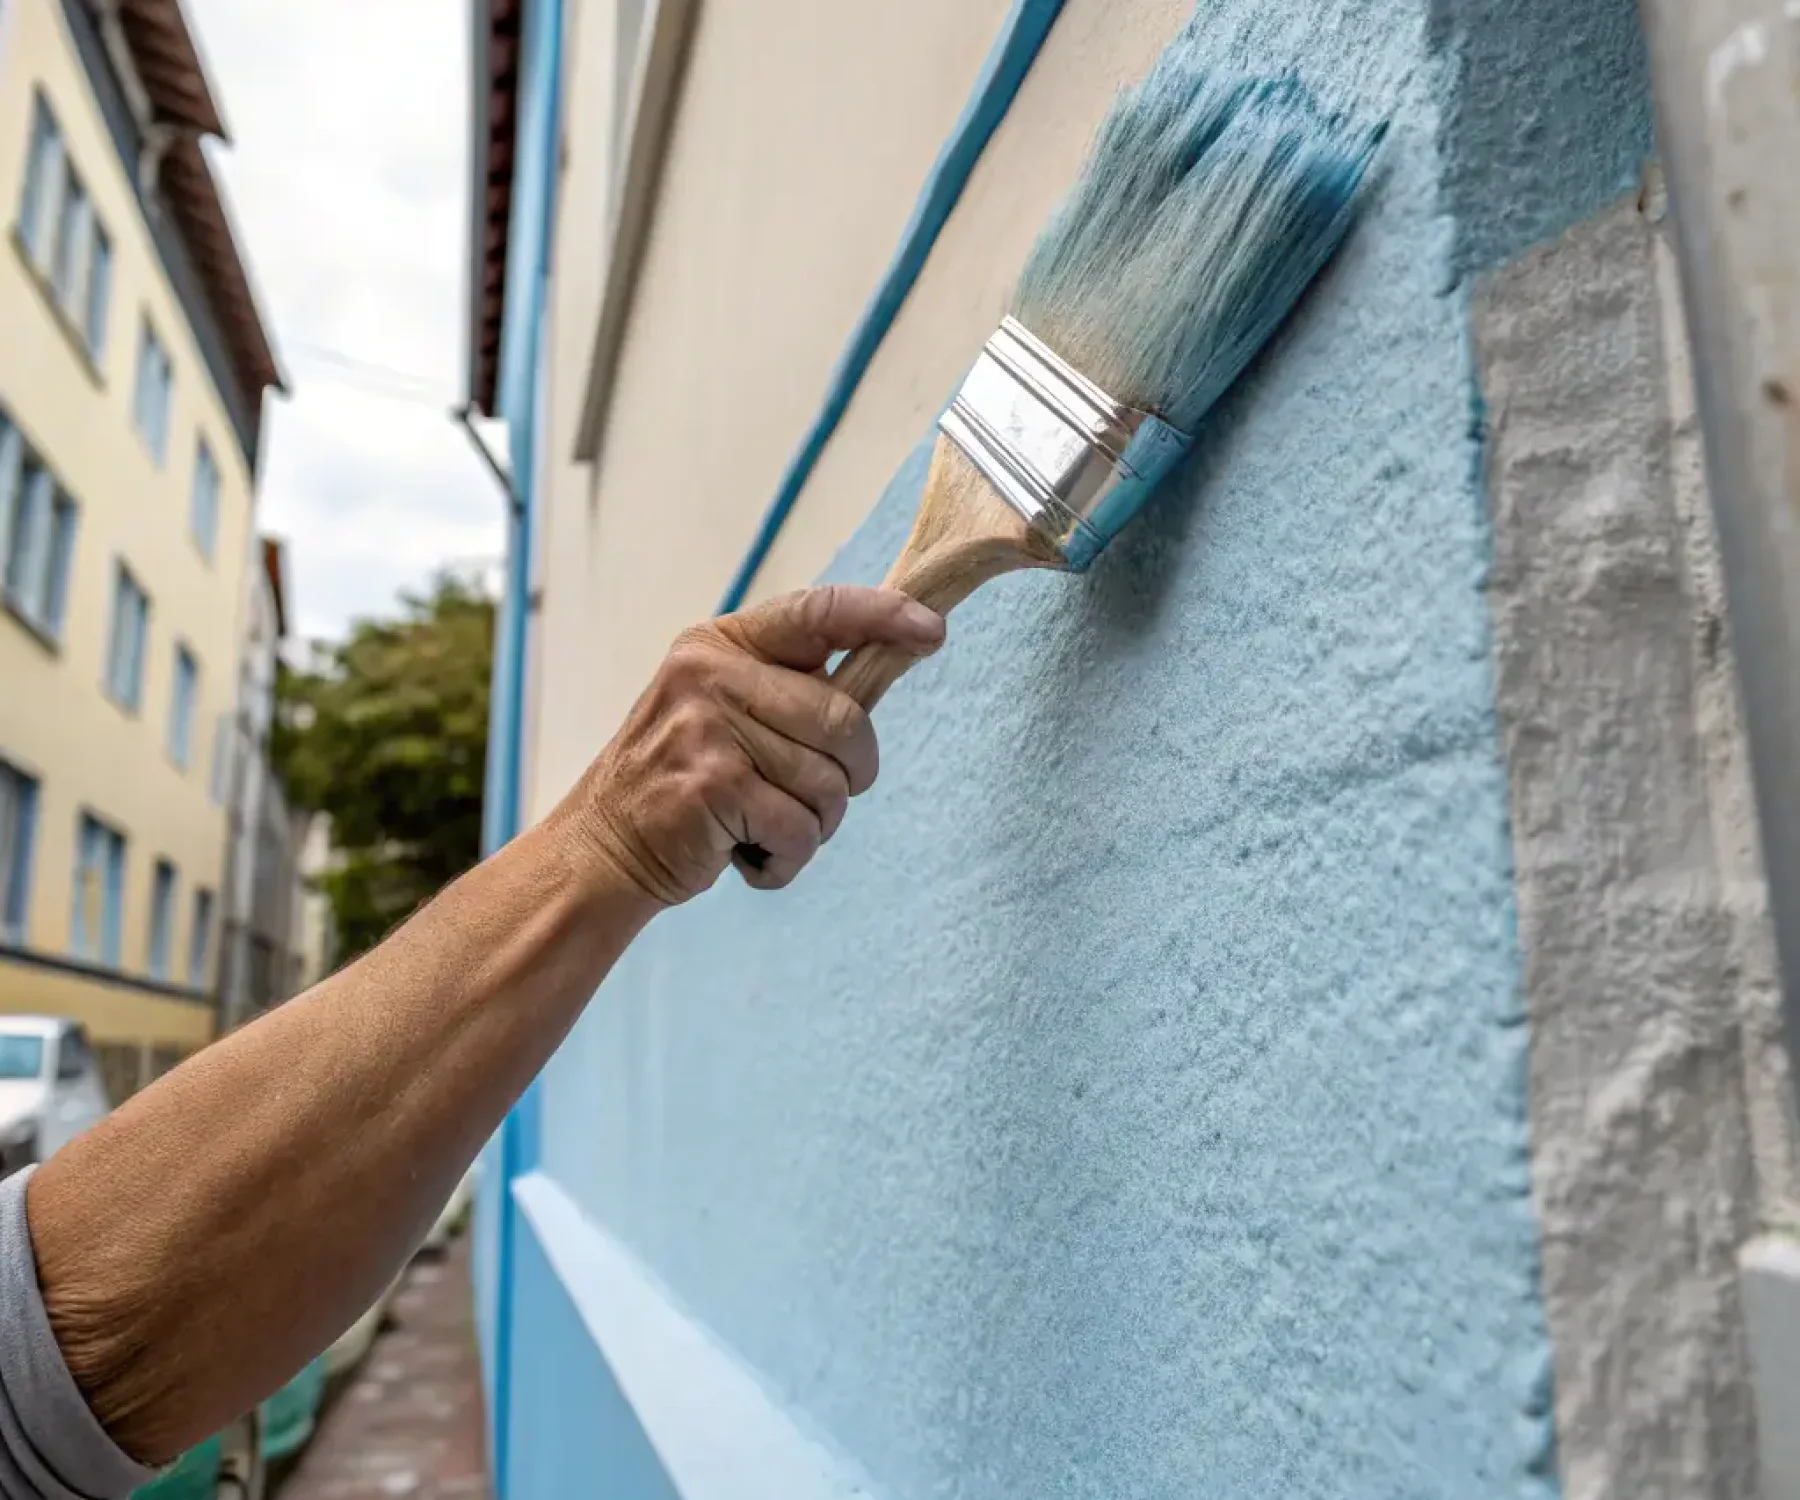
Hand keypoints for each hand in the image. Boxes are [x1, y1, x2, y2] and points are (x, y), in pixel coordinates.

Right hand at [557, 586, 945, 902]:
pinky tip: (749, 854)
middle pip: (845, 719)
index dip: (883, 616)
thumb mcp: (724, 708)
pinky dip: (787, 859)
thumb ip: (790, 688)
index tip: (932, 630)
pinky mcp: (712, 786)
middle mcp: (710, 674)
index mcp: (721, 643)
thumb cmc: (684, 779)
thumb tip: (892, 657)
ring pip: (829, 783)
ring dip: (816, 825)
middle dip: (853, 773)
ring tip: (766, 827)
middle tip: (816, 799)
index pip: (819, 612)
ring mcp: (707, 727)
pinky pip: (799, 829)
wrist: (603, 846)